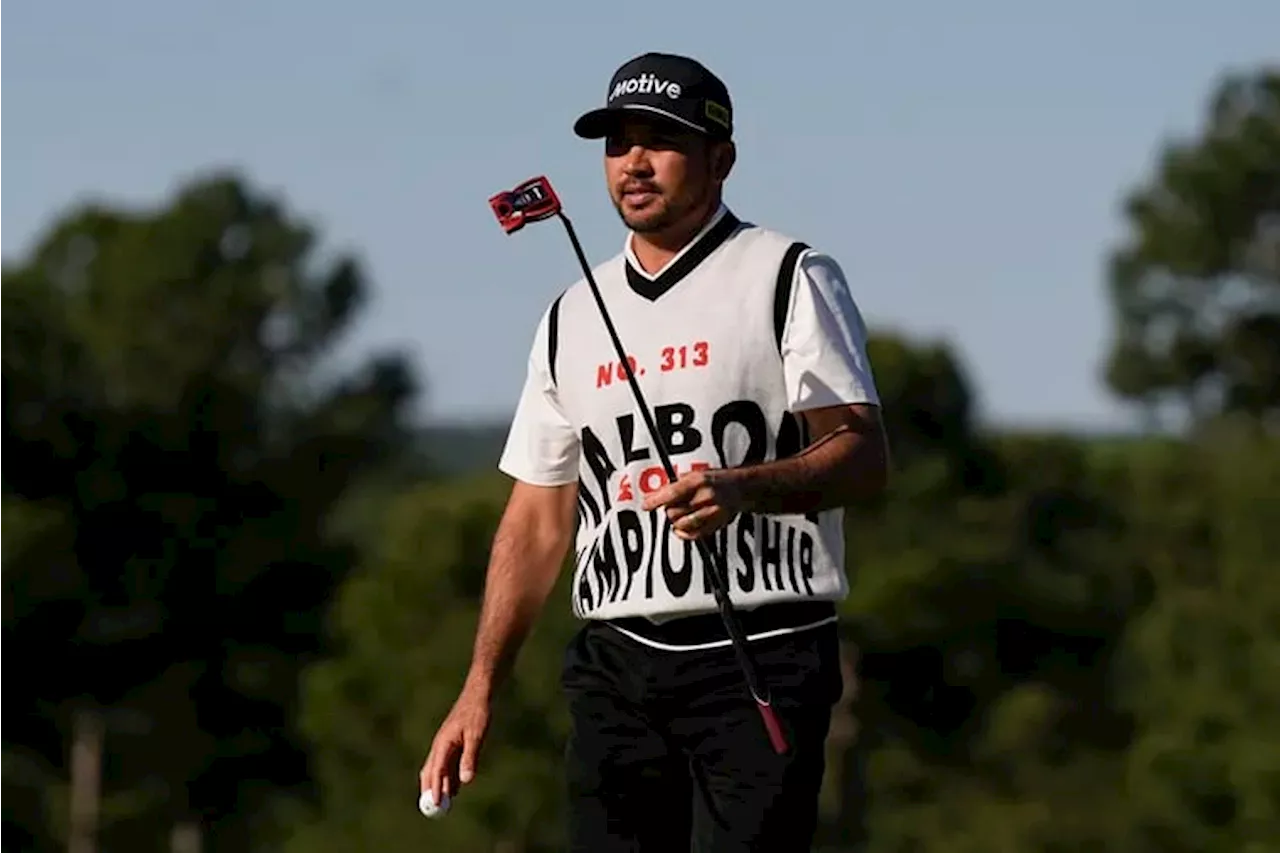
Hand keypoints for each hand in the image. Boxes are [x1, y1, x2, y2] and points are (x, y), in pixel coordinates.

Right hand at [420, 685, 490, 807]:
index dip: (435, 789)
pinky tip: (455, 787)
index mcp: (443, 743)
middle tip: (435, 808)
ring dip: (440, 785)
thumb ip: (470, 757)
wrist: (478, 695)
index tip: (435, 804)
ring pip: (438, 769)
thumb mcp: (476, 735)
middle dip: (431, 789)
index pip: (436, 771)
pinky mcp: (452, 743)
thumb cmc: (477, 713)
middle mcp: (440, 745)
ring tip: (445, 802)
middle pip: (430, 772)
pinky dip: (448, 777)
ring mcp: (445, 744)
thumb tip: (465, 781)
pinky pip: (446, 765)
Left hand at [641, 469, 741, 539]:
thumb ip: (676, 484)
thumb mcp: (696, 474)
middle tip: (673, 505)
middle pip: (673, 512)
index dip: (655, 501)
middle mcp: (705, 497)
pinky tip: (682, 528)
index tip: (645, 505)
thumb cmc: (716, 480)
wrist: (743, 488)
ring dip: (676, 521)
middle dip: (668, 510)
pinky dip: (684, 533)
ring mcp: (712, 512)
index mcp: (698, 481)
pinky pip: (693, 535)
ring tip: (680, 514)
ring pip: (681, 524)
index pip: (671, 494)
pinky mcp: (717, 525)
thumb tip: (653, 495)